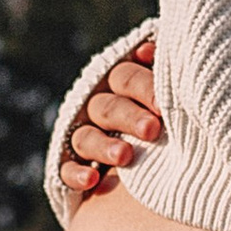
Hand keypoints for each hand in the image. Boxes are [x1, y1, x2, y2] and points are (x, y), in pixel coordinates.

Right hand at [61, 37, 162, 205]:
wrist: (150, 163)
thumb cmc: (165, 113)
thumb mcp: (166, 91)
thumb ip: (160, 70)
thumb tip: (149, 50)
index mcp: (120, 85)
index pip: (125, 78)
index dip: (144, 89)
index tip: (164, 106)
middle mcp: (97, 108)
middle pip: (107, 107)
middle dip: (130, 118)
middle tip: (152, 130)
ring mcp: (83, 137)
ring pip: (85, 137)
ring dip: (104, 146)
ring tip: (125, 156)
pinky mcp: (72, 168)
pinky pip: (65, 170)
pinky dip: (76, 174)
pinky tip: (92, 181)